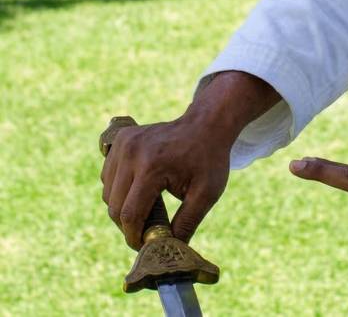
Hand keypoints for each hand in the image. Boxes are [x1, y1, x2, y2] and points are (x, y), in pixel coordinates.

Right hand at [101, 113, 230, 249]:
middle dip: (128, 225)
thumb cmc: (209, 158)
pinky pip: (108, 176)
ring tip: (148, 209)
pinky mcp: (120, 138)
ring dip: (122, 208)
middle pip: (115, 206)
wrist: (207, 124)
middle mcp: (132, 152)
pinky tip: (140, 190)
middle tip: (147, 231)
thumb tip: (168, 252)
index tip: (145, 246)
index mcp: (152, 166)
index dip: (134, 237)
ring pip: (108, 192)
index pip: (130, 214)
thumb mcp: (206, 194)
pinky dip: (119, 189)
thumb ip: (186, 224)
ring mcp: (124, 143)